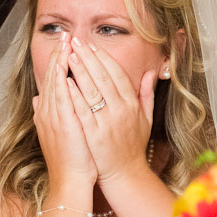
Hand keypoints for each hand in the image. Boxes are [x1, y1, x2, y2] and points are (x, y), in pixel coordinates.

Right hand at [33, 34, 96, 189]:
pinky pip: (60, 94)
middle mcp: (47, 112)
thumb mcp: (58, 133)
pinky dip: (62, 77)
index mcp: (47, 113)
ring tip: (67, 42)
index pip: (52, 81)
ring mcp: (52, 116)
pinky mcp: (61, 122)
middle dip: (59, 54)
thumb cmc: (72, 160)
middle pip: (51, 76)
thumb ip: (50, 114)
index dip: (57, 62)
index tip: (65, 46)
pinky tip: (66, 64)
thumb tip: (39, 99)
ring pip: (54, 81)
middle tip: (66, 35)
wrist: (71, 182)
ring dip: (60, 60)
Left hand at [65, 36, 154, 186]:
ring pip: (92, 90)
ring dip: (80, 70)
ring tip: (69, 54)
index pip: (117, 74)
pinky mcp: (94, 134)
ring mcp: (107, 122)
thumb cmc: (132, 146)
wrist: (126, 175)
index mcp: (132, 104)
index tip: (91, 45)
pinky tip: (65, 82)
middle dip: (88, 57)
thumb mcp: (145, 119)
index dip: (103, 57)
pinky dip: (74, 94)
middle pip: (103, 77)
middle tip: (76, 41)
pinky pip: (83, 110)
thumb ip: (146, 94)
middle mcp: (121, 110)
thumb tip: (151, 73)